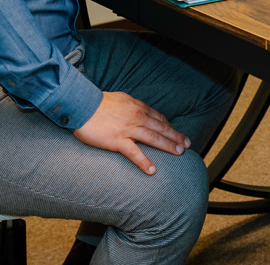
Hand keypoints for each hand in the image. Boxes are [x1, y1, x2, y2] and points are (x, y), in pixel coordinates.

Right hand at [74, 91, 189, 173]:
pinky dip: (145, 162)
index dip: (169, 126)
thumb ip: (131, 106)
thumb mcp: (121, 99)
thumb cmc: (98, 102)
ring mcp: (129, 129)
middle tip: (187, 144)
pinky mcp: (118, 141)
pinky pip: (135, 153)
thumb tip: (137, 108)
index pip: (158, 118)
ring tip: (179, 153)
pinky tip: (152, 170)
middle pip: (162, 128)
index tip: (176, 132)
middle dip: (176, 136)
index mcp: (138, 107)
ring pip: (154, 139)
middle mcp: (138, 117)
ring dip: (169, 146)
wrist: (82, 105)